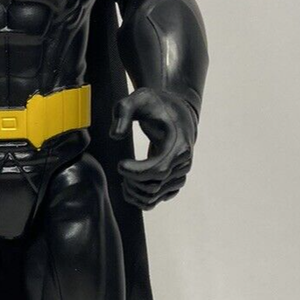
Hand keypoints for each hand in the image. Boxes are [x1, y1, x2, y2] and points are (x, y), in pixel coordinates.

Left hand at [110, 89, 196, 208]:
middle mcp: (183, 163)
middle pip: (154, 186)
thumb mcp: (137, 99)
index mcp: (179, 146)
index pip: (158, 170)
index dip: (136, 172)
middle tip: (121, 166)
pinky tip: (128, 184)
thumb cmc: (155, 104)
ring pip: (154, 196)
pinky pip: (157, 200)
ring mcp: (180, 174)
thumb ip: (123, 112)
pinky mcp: (174, 181)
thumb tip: (115, 135)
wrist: (176, 111)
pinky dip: (139, 198)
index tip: (120, 164)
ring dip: (134, 191)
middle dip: (131, 181)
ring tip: (123, 176)